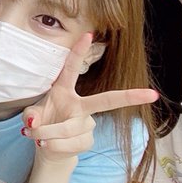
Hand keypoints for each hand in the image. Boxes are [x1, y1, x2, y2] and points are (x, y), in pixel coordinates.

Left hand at [22, 33, 159, 163]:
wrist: (46, 147)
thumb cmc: (42, 122)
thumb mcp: (31, 116)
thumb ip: (30, 116)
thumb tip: (33, 123)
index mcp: (65, 90)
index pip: (72, 68)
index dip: (79, 52)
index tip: (88, 35)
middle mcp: (80, 105)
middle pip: (106, 100)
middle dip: (129, 97)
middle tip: (151, 94)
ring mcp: (87, 123)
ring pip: (70, 128)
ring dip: (48, 134)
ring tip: (36, 136)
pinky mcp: (88, 140)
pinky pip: (69, 144)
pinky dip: (53, 146)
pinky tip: (47, 145)